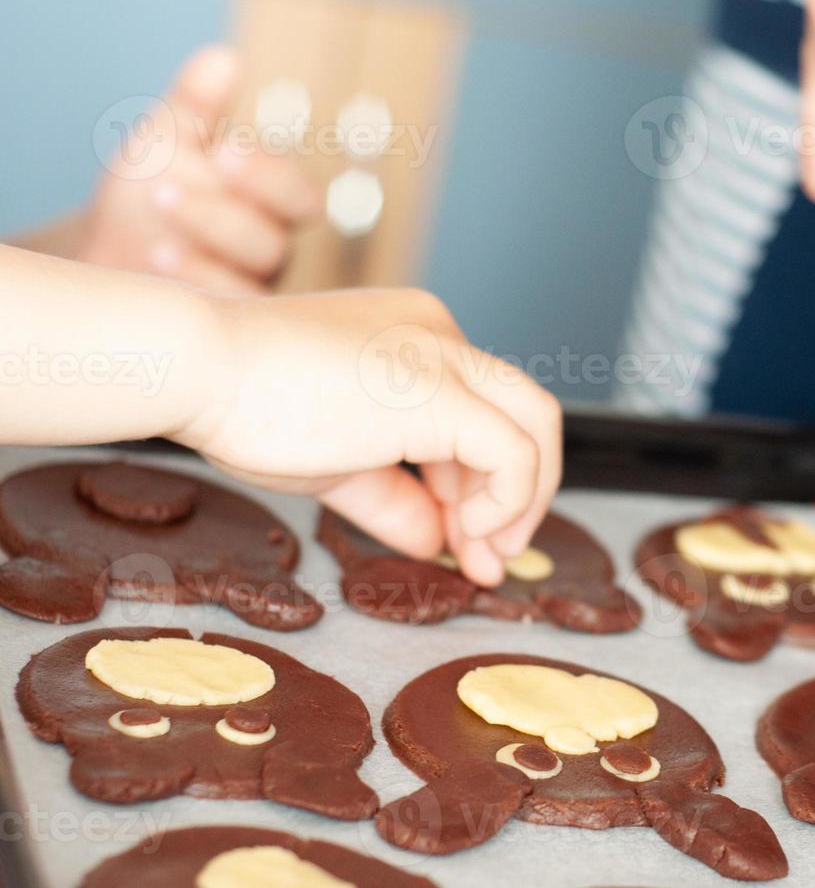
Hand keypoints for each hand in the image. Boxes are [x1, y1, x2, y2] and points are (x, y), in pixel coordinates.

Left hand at [78, 46, 320, 293]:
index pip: (298, 196)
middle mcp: (268, 252)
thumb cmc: (148, 200)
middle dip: (226, 210)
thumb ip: (199, 105)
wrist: (107, 257)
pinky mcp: (219, 324)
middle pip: (274, 241)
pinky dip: (191, 281)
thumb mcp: (169, 144)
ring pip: (249, 277)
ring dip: (204, 240)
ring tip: (158, 211)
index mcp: (271, 207)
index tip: (225, 148)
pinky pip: (224, 311)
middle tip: (172, 185)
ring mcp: (245, 291)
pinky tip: (156, 255)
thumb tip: (224, 57)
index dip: (268, 174)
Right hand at [172, 288, 561, 585]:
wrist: (196, 368)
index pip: (478, 411)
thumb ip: (394, 499)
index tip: (462, 541)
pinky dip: (508, 501)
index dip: (478, 483)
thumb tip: (436, 543)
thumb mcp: (337, 461)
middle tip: (491, 562)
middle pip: (523, 413)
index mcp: (416, 336)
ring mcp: (446, 358)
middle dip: (520, 495)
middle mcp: (442, 335)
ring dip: (523, 503)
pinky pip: (514, 452)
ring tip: (485, 561)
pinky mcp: (442, 394)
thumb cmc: (245, 404)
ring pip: (535, 425)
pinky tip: (463, 534)